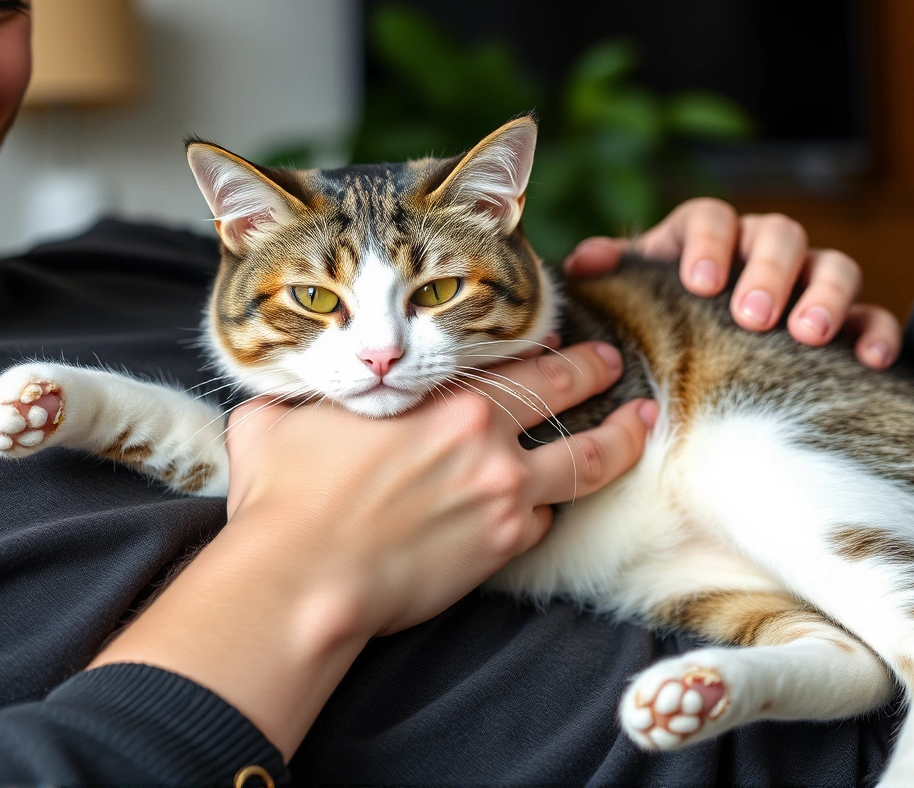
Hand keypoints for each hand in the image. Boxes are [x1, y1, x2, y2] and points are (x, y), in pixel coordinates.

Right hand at [88, 341, 653, 754]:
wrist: (302, 579)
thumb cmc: (284, 498)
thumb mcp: (278, 420)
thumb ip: (296, 399)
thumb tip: (273, 400)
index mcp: (437, 392)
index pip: (506, 351)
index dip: (535, 339)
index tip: (552, 334)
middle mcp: (484, 435)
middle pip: (563, 389)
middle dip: (594, 371)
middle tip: (612, 362)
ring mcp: (502, 493)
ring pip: (584, 461)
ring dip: (618, 441)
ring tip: (639, 426)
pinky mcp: (501, 547)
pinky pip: (543, 522)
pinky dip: (544, 512)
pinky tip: (546, 507)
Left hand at [561, 198, 900, 368]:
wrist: (704, 374)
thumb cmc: (666, 328)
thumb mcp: (634, 301)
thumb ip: (613, 277)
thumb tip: (580, 266)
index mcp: (706, 240)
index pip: (710, 217)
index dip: (707, 243)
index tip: (698, 283)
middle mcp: (762, 252)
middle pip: (778, 234)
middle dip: (766, 271)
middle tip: (750, 315)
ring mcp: (810, 284)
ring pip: (833, 266)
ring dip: (823, 296)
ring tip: (806, 334)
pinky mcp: (850, 323)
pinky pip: (874, 317)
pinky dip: (876, 333)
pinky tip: (868, 361)